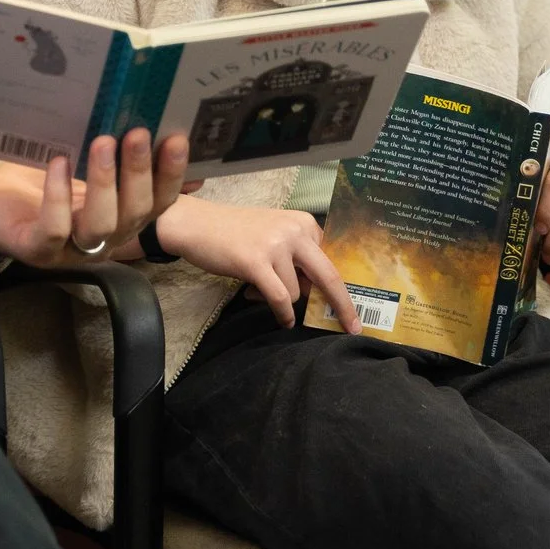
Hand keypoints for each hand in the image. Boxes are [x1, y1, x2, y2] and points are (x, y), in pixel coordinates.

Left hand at [0, 129, 188, 263]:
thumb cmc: (43, 176)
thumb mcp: (84, 159)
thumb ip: (121, 150)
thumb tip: (164, 121)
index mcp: (122, 218)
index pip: (158, 202)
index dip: (171, 174)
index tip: (176, 138)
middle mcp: (103, 238)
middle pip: (134, 213)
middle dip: (138, 172)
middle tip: (136, 133)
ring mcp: (70, 249)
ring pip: (100, 225)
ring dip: (105, 183)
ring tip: (101, 143)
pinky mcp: (36, 250)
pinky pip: (54, 229)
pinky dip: (58, 197)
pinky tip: (58, 164)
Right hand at [153, 195, 361, 331]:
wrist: (196, 224)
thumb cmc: (235, 233)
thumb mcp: (274, 235)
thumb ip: (297, 255)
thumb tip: (318, 291)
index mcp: (303, 222)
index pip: (331, 260)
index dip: (339, 286)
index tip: (350, 307)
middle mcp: (294, 230)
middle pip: (329, 276)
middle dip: (343, 305)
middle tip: (353, 326)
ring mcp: (275, 245)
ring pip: (296, 292)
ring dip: (283, 300)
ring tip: (259, 289)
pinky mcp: (255, 262)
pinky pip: (280, 298)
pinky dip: (283, 314)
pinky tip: (282, 321)